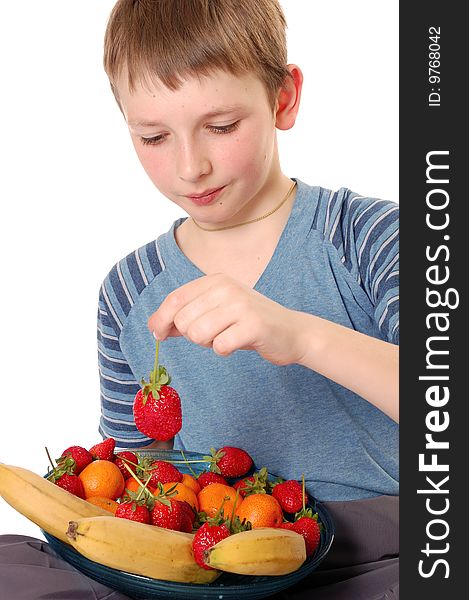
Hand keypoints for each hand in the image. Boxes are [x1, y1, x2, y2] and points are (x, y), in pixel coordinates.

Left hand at [147, 274, 305, 365]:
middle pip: (183, 320)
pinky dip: (224, 350)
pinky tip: (237, 343)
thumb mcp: (216, 312)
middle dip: (192, 335)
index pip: (175, 299)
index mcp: (215, 281)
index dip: (160, 319)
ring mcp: (240, 305)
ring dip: (208, 343)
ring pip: (198, 334)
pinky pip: (219, 346)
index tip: (158, 334)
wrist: (292, 331)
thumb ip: (187, 316)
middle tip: (213, 335)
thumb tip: (155, 326)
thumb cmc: (249, 323)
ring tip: (225, 338)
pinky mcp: (253, 325)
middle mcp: (226, 288)